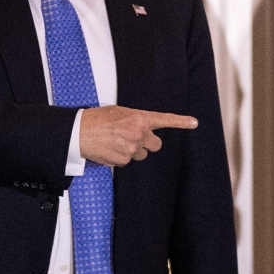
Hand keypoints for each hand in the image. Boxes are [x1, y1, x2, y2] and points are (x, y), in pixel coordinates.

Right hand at [80, 106, 197, 166]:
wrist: (79, 132)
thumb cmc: (97, 120)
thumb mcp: (119, 113)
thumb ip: (135, 120)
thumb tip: (142, 127)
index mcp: (139, 118)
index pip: (164, 120)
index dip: (181, 121)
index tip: (194, 123)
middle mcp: (138, 133)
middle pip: (155, 145)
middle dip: (148, 143)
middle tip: (134, 138)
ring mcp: (131, 149)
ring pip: (141, 154)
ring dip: (133, 150)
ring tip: (116, 142)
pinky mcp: (123, 160)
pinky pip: (128, 161)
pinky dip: (121, 157)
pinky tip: (110, 149)